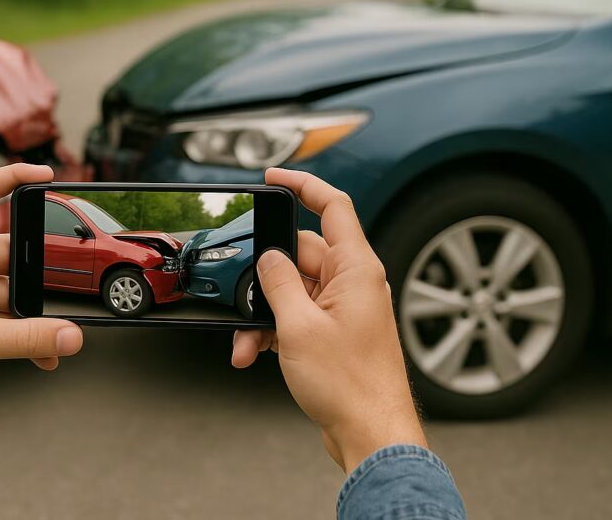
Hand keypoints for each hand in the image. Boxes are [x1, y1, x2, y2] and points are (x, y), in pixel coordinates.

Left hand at [0, 163, 83, 424]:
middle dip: (36, 273)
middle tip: (62, 291)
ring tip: (51, 334)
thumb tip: (69, 335)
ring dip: (29, 311)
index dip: (15, 176)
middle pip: (9, 249)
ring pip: (8, 285)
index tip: (45, 176)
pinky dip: (19, 327)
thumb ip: (28, 338)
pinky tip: (39, 348)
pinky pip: (0, 309)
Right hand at [232, 167, 424, 472]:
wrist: (369, 433)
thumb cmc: (350, 385)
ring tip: (247, 342)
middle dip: (263, 277)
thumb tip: (267, 257)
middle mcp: (352, 283)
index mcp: (356, 269)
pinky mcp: (333, 332)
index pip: (332, 206)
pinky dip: (273, 330)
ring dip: (264, 313)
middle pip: (299, 254)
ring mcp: (343, 308)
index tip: (272, 178)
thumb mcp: (299, 327)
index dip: (302, 184)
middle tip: (241, 295)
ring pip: (292, 290)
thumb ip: (278, 283)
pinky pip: (296, 315)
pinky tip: (255, 352)